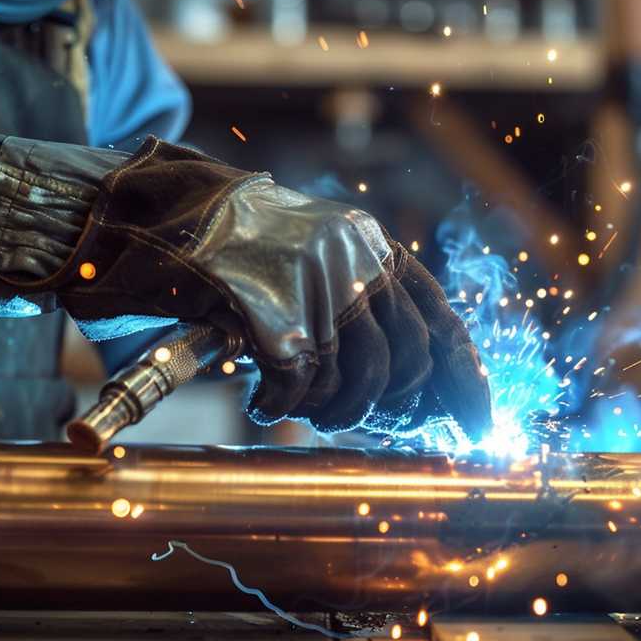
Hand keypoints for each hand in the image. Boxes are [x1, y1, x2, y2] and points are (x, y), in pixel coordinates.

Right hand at [55, 138, 490, 438]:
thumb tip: (412, 384)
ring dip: (332, 410)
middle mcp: (354, 258)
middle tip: (349, 415)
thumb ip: (368, 300)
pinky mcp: (266, 310)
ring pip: (356, 379)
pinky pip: (298, 385)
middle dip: (385, 405)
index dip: (465, 381)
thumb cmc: (239, 249)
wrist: (159, 212)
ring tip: (300, 405)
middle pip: (405, 360)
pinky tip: (263, 401)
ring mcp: (313, 283)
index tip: (480, 428)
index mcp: (373, 245)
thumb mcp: (320, 255)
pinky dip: (282, 407)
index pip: (442, 321)